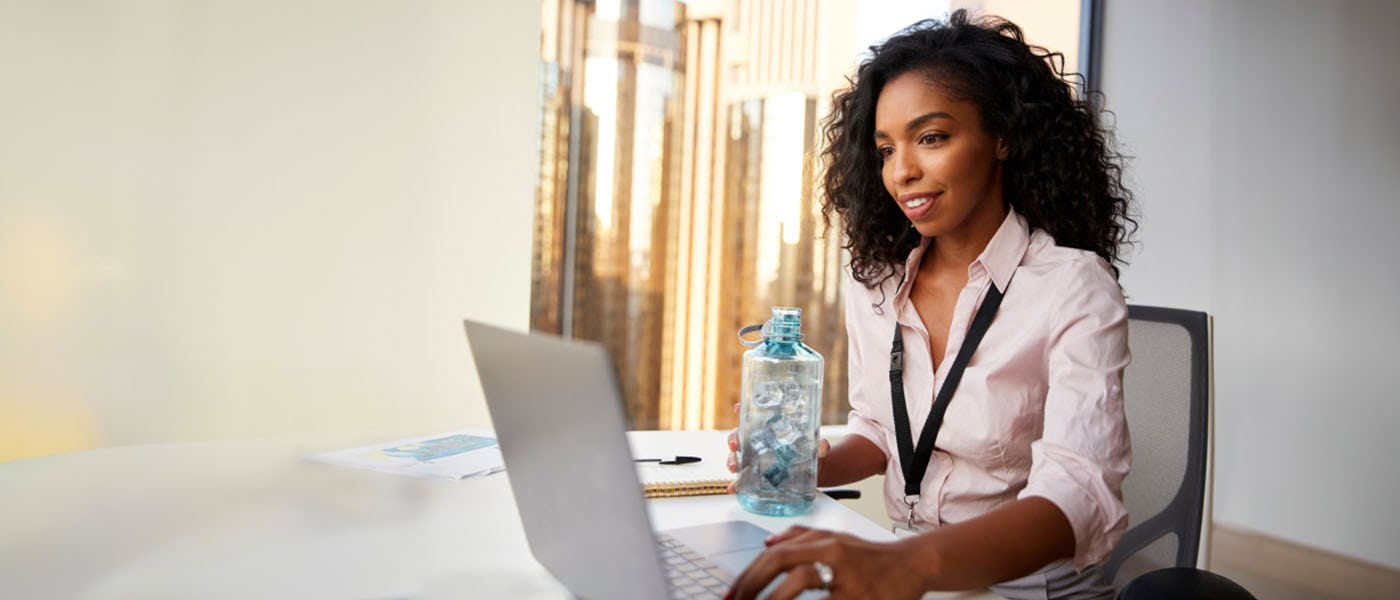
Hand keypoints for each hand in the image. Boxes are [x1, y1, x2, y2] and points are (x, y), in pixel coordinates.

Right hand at [726, 403, 828, 493]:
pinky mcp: (755, 474)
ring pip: (736, 456)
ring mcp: (754, 458)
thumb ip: (819, 446)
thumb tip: (823, 445)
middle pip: (739, 435)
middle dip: (733, 439)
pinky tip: (733, 488)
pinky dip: (736, 484)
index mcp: (768, 429)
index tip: (738, 408)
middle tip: (734, 444)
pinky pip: (742, 478)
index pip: (752, 416)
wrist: (810, 473)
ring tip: (733, 468)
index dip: (743, 411)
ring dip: (731, 461)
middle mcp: (757, 441)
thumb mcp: (814, 448)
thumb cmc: (808, 453)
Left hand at [727, 526, 929, 599]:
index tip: (733, 593)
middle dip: (754, 586)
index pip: (776, 554)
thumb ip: (801, 537)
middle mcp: (835, 556)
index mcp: (824, 542)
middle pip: (784, 564)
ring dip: (775, 599)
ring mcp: (849, 579)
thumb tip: (766, 544)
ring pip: (803, 583)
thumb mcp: (836, 539)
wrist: (913, 565)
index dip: (750, 573)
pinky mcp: (862, 599)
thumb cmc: (870, 557)